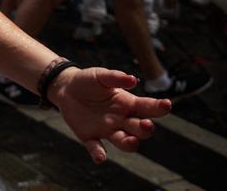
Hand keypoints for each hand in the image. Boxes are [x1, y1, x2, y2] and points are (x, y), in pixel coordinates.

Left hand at [50, 66, 170, 163]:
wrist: (66, 89)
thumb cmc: (89, 81)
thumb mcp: (100, 75)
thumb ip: (115, 77)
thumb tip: (133, 79)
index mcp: (128, 104)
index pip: (147, 108)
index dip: (159, 107)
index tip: (166, 104)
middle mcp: (122, 120)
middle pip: (140, 130)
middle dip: (145, 129)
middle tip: (145, 124)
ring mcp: (107, 130)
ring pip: (125, 143)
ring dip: (130, 144)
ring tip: (131, 140)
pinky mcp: (90, 137)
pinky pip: (97, 149)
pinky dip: (99, 154)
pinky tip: (100, 157)